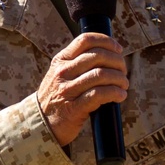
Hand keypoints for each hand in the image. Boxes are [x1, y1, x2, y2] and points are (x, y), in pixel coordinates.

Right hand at [37, 32, 127, 146]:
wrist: (41, 124)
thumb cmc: (57, 97)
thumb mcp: (60, 74)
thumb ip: (78, 63)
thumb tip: (108, 55)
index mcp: (61, 60)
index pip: (85, 40)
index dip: (106, 41)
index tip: (118, 49)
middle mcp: (63, 72)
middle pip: (97, 56)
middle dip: (117, 62)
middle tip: (123, 71)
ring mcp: (67, 90)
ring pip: (100, 74)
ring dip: (119, 78)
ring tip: (124, 85)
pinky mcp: (74, 108)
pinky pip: (99, 94)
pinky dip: (114, 93)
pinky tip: (120, 95)